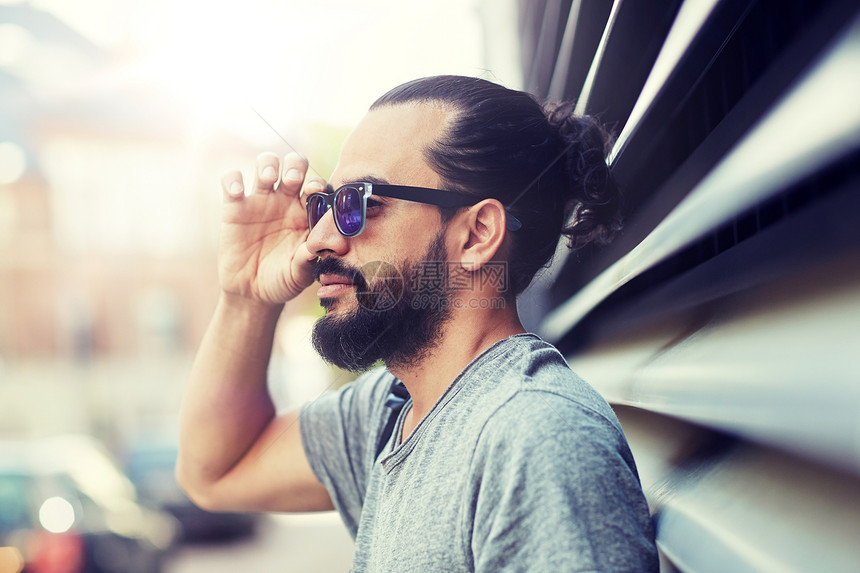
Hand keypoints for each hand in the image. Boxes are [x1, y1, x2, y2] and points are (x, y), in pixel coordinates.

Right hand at [217, 152, 319, 305]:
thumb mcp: (300, 274)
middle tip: (293, 179)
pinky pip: (231, 181)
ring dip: (268, 164)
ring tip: (268, 178)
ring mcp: (260, 201)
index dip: (317, 183)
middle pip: (294, 165)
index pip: (316, 186)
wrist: (252, 294)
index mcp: (307, 213)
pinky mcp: (234, 207)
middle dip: (295, 166)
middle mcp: (286, 201)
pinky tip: (238, 193)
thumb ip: (310, 258)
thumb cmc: (283, 281)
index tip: (315, 191)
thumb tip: (325, 244)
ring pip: (266, 164)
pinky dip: (233, 179)